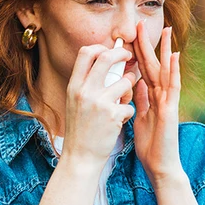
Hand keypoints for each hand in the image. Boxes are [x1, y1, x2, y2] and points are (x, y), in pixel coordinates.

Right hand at [61, 43, 136, 169]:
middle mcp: (84, 91)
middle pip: (106, 57)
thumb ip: (86, 84)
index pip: (86, 52)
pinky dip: (128, 112)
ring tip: (124, 100)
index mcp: (74, 86)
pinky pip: (130, 105)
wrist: (80, 158)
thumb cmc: (80, 130)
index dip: (101, 47)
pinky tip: (119, 122)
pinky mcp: (113, 115)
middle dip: (122, 54)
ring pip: (126, 81)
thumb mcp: (75, 102)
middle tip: (130, 58)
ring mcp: (99, 102)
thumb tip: (103, 64)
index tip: (111, 51)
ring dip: (130, 89)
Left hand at [133, 20, 183, 184]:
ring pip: (165, 71)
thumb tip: (135, 83)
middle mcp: (162, 96)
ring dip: (166, 50)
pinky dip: (173, 71)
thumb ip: (140, 100)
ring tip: (166, 31)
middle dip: (149, 45)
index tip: (133, 35)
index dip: (139, 52)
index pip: (144, 70)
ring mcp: (168, 102)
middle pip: (154, 65)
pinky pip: (173, 87)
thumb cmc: (152, 146)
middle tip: (144, 24)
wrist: (160, 166)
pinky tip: (174, 56)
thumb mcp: (141, 118)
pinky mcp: (171, 110)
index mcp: (152, 98)